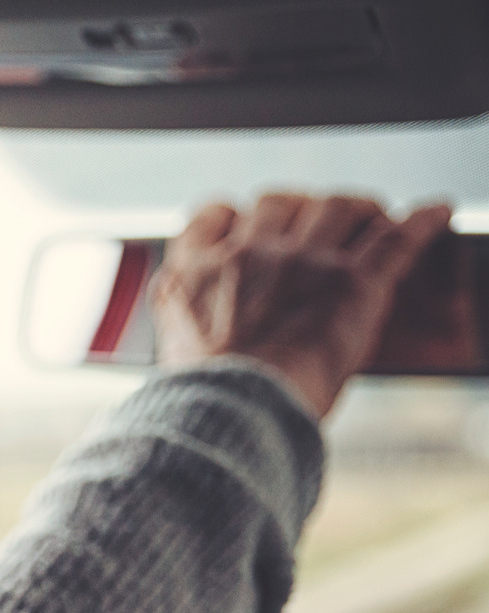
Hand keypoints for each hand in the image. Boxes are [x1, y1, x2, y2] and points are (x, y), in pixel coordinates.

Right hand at [152, 193, 452, 418]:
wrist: (230, 410)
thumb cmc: (202, 396)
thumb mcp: (176, 344)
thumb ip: (189, 314)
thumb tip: (210, 319)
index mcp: (196, 270)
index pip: (216, 214)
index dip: (237, 218)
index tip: (250, 227)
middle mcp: (247, 254)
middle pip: (278, 202)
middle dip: (298, 210)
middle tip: (316, 228)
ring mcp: (301, 263)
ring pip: (337, 207)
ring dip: (355, 210)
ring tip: (371, 221)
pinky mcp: (352, 282)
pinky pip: (397, 238)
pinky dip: (422, 222)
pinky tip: (437, 212)